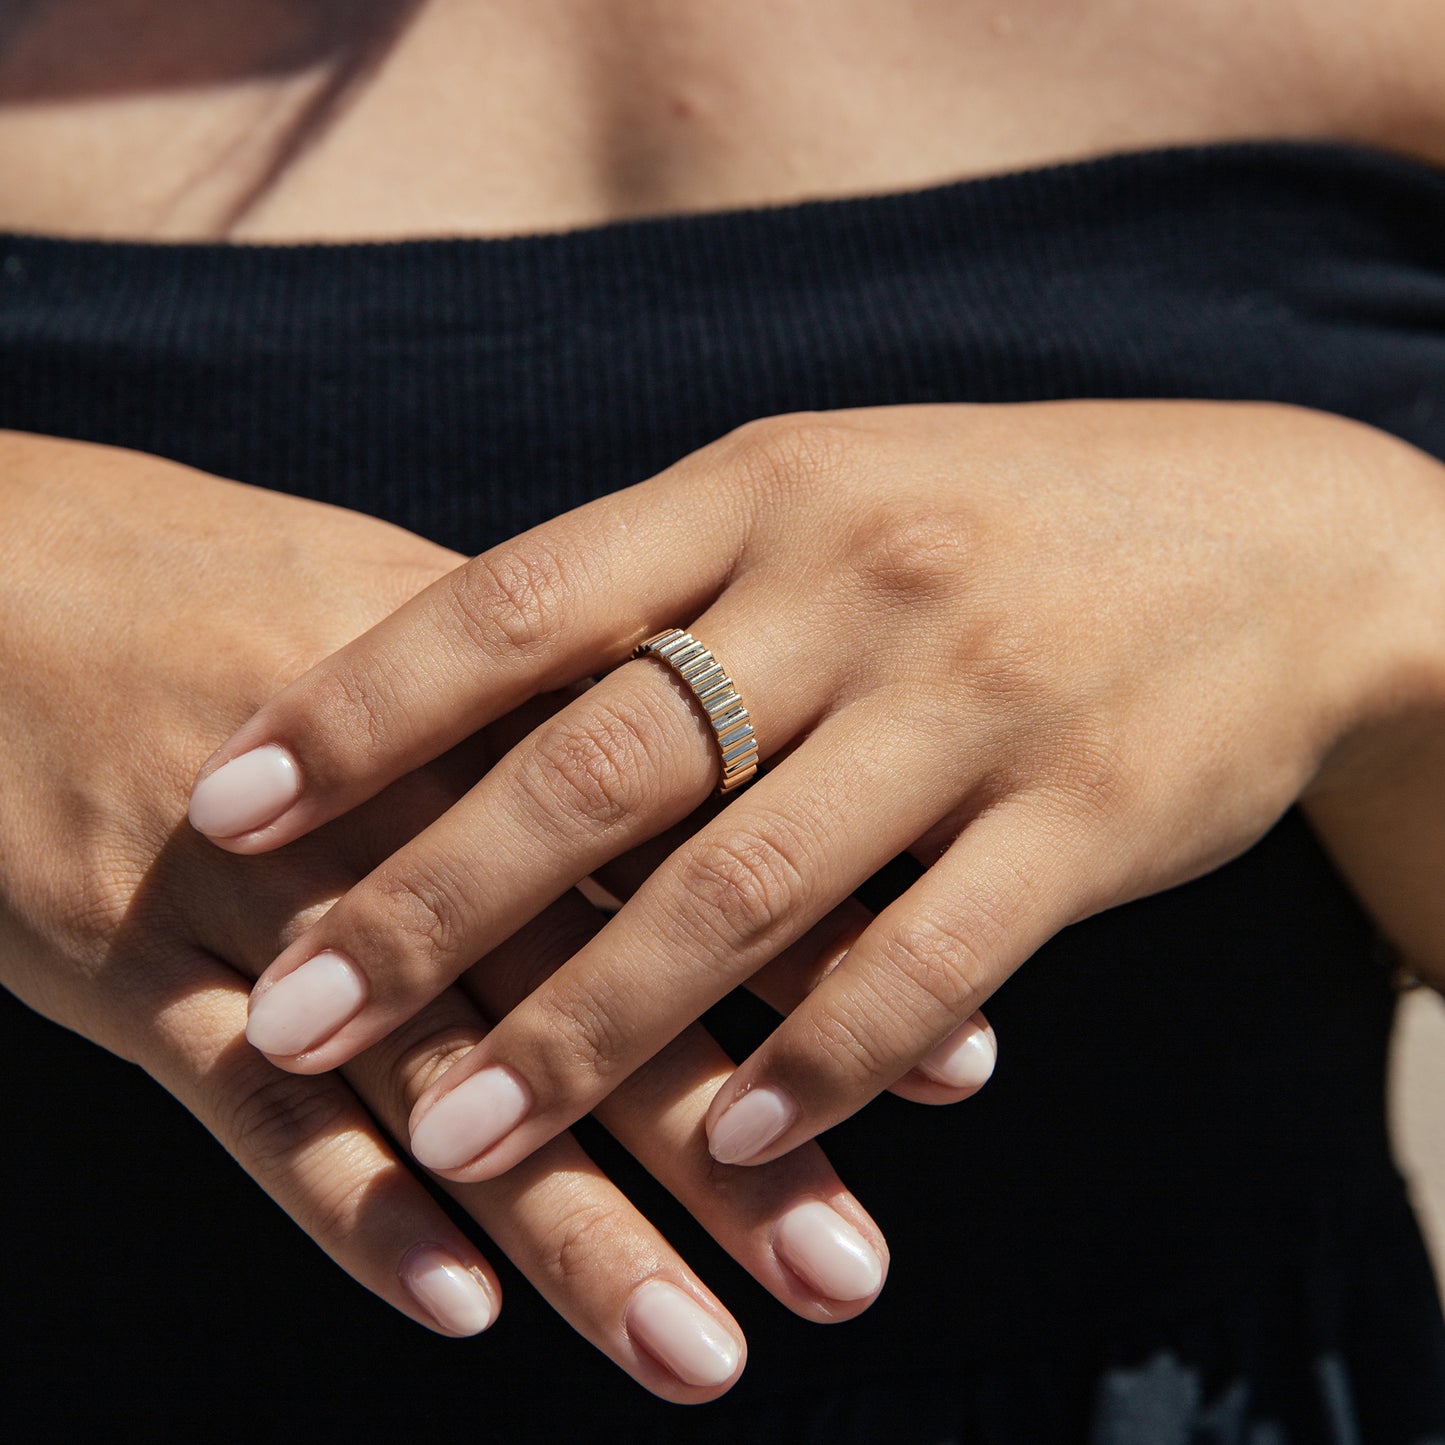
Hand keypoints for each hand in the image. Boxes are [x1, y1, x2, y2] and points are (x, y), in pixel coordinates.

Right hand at [0, 431, 904, 1400]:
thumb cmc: (221, 590)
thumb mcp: (407, 610)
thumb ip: (564, 693)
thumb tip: (745, 751)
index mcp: (491, 692)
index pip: (697, 839)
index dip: (827, 955)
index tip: (962, 1070)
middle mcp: (398, 798)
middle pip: (592, 981)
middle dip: (727, 1134)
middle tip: (856, 1267)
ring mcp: (257, 890)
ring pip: (437, 1075)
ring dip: (568, 1223)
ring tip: (701, 1351)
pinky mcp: (121, 962)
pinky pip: (244, 1111)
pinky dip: (350, 1210)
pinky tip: (457, 1308)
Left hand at [191, 400, 1443, 1180]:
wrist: (1279, 538)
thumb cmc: (1002, 519)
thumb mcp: (826, 494)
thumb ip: (667, 583)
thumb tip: (478, 687)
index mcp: (763, 486)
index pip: (518, 598)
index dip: (359, 706)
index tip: (225, 805)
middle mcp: (854, 585)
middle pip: (598, 766)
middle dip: (425, 905)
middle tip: (285, 1011)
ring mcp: (975, 704)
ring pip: (743, 892)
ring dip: (588, 1032)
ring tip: (453, 1136)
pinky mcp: (1086, 820)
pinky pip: (925, 966)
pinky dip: (818, 1064)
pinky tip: (732, 1141)